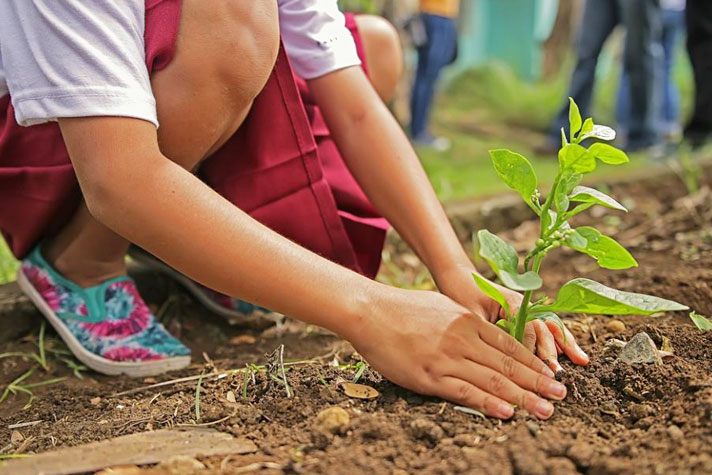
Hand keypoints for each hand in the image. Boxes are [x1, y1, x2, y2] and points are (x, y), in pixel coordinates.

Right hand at [347, 287, 567, 418]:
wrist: (370, 311)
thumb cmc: (404, 308)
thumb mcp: (443, 307)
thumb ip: (466, 323)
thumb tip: (485, 335)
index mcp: (468, 321)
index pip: (510, 346)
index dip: (534, 363)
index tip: (551, 375)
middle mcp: (463, 339)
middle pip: (509, 365)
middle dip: (538, 382)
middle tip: (560, 396)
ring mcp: (447, 358)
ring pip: (493, 381)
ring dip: (523, 397)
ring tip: (545, 410)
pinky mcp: (429, 376)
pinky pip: (465, 392)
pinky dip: (488, 403)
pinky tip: (508, 412)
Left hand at [433, 264, 588, 372]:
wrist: (459, 277)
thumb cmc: (461, 295)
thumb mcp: (470, 315)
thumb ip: (487, 332)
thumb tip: (498, 357)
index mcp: (511, 302)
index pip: (527, 329)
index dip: (532, 350)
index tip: (536, 370)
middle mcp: (523, 304)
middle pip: (543, 328)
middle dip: (551, 352)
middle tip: (558, 373)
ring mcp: (526, 308)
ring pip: (550, 327)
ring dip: (564, 344)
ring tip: (581, 361)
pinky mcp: (525, 314)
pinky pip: (546, 328)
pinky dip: (559, 340)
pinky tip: (574, 353)